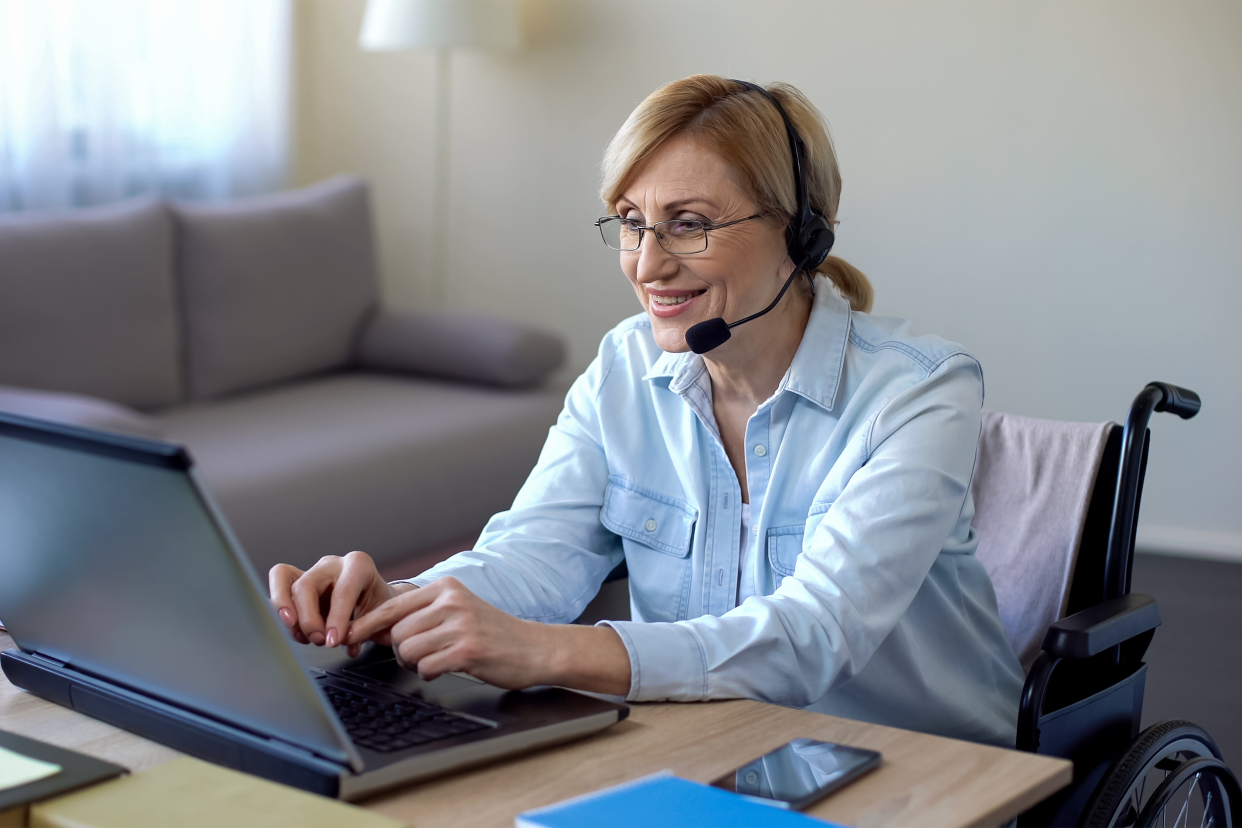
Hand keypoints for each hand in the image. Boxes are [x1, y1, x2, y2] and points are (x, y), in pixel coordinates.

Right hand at [268, 551, 411, 655]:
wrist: (378, 600)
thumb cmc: (381, 606)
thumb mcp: (381, 616)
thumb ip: (363, 628)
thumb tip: (340, 640)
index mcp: (359, 565)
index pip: (342, 591)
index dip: (336, 619)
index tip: (332, 641)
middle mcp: (333, 564)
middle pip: (306, 585)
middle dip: (308, 619)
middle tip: (318, 641)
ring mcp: (313, 571)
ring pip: (284, 579)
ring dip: (288, 613)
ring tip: (302, 636)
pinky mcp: (298, 580)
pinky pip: (278, 584)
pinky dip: (281, 610)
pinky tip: (297, 631)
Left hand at [345, 576, 631, 693]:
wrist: (535, 648)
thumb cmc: (493, 633)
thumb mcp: (459, 610)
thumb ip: (424, 613)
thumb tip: (377, 628)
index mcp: (446, 588)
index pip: (393, 605)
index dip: (367, 624)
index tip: (349, 636)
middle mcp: (451, 602)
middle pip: (397, 632)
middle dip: (402, 651)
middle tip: (422, 655)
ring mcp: (460, 625)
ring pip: (408, 650)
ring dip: (416, 663)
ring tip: (437, 660)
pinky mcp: (467, 650)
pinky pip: (426, 667)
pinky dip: (430, 673)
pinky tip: (447, 667)